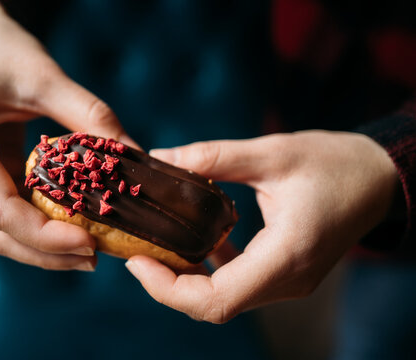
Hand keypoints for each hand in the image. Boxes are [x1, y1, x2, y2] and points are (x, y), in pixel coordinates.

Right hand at [0, 0, 131, 269]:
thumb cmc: (1, 46)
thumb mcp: (46, 76)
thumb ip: (90, 117)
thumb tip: (136, 156)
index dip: (44, 236)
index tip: (90, 243)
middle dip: (43, 253)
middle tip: (93, 259)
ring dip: (39, 246)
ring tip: (85, 251)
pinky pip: (3, 210)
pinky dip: (35, 225)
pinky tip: (68, 227)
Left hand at [125, 130, 398, 322]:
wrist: (378, 179)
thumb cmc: (334, 163)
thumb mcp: (273, 153)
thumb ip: (215, 157)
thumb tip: (162, 157)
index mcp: (286, 255)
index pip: (217, 299)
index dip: (169, 289)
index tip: (138, 261)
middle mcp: (287, 281)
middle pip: (215, 306)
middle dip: (169, 287)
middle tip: (138, 254)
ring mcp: (287, 282)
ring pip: (224, 300)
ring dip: (186, 281)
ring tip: (156, 249)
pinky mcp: (285, 274)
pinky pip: (238, 285)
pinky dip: (208, 272)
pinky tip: (193, 245)